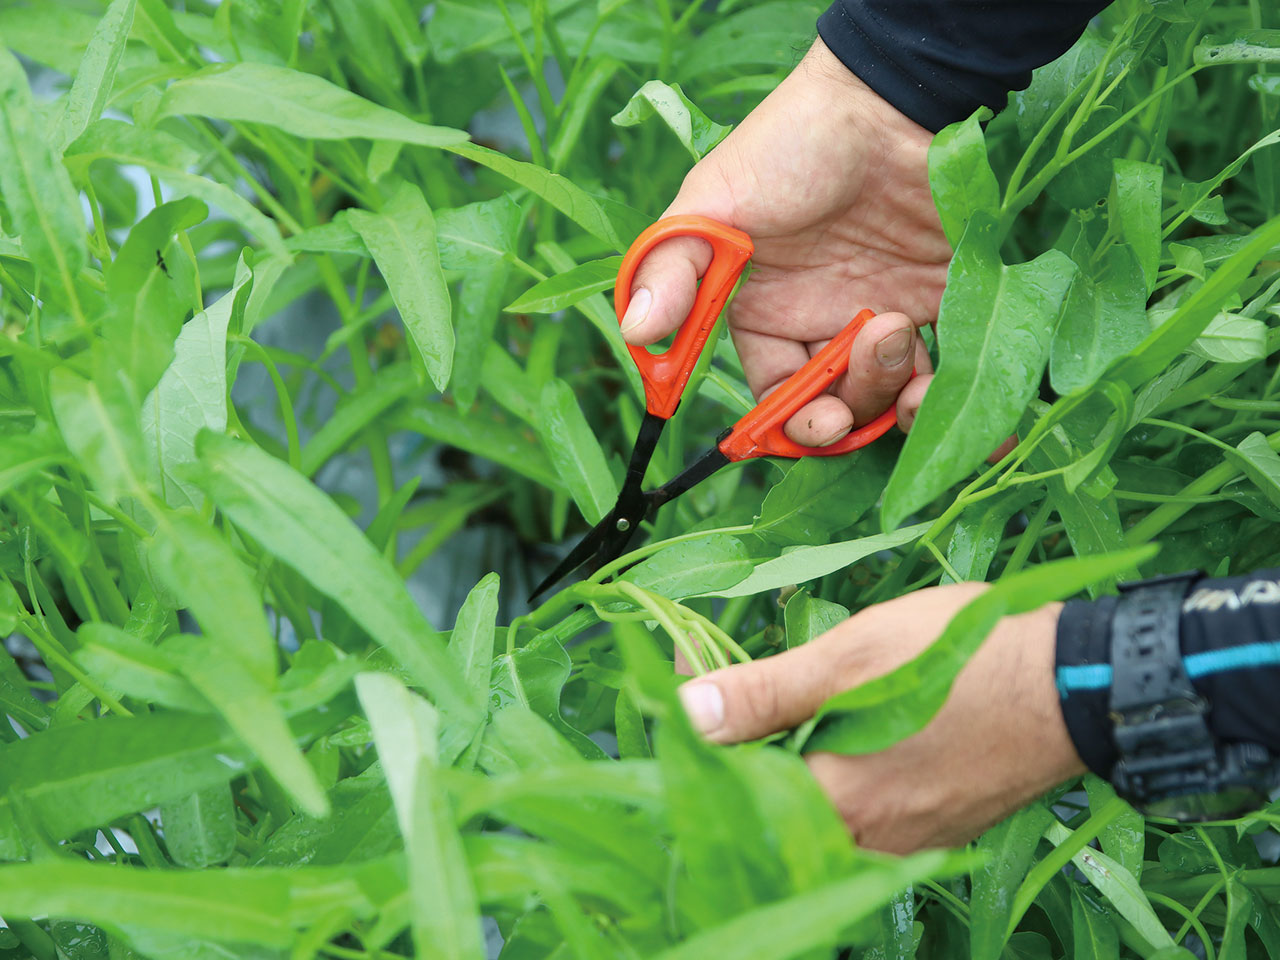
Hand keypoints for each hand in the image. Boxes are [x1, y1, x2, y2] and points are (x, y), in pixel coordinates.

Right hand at [621, 38, 950, 446]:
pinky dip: (944, 391)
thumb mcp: (713, 204)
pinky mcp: (934, 302)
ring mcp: (878, 315)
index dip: (792, 422)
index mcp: (762, 314)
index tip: (816, 420)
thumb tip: (636, 331)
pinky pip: (940, 369)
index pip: (774, 396)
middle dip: (850, 406)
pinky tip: (945, 383)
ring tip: (900, 329)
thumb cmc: (790, 145)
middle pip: (833, 407)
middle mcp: (819, 324)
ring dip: (895, 391)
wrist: (887, 98)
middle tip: (870, 349)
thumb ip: (672, 270)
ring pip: (885, 397)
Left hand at [676, 585, 1083, 852]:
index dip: (704, 735)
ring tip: (780, 697)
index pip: (735, 788)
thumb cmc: (966, 659)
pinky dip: (835, 773)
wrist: (1077, 683)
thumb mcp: (853, 656)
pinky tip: (834, 728)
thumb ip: (767, 693)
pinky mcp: (931, 831)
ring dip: (789, 758)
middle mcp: (866, 841)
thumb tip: (687, 712)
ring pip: (816, 810)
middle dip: (741, 745)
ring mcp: (904, 843)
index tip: (695, 681)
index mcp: (838, 803)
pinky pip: (860, 814)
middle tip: (729, 680)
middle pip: (772, 805)